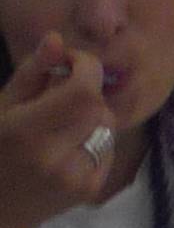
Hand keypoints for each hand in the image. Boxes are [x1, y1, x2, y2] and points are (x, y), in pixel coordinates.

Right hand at [0, 33, 118, 227]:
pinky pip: (108, 146)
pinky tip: (68, 147)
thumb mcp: (2, 107)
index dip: (84, 66)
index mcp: (27, 133)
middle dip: (85, 92)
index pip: (82, 91)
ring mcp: (77, 177)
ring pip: (108, 125)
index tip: (69, 62)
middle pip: (98, 106)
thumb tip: (57, 38)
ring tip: (60, 125)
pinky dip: (94, 137)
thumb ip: (32, 73)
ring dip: (90, 115)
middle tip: (61, 95)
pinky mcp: (92, 189)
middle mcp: (55, 157)